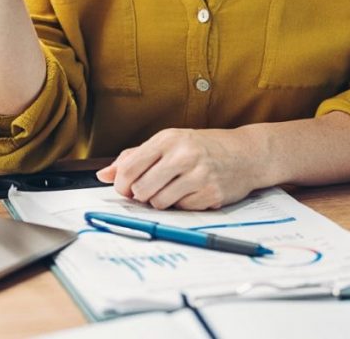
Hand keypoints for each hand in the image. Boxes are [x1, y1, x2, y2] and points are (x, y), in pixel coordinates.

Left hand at [96, 127, 258, 209]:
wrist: (246, 153)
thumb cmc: (204, 147)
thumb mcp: (170, 143)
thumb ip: (135, 157)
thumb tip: (103, 174)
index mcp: (168, 138)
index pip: (129, 168)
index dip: (122, 184)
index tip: (128, 187)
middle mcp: (182, 154)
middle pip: (140, 190)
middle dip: (141, 195)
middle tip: (152, 189)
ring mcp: (198, 174)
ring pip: (158, 203)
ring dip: (161, 202)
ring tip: (174, 189)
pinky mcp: (210, 194)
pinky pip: (180, 210)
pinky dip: (182, 206)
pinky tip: (192, 192)